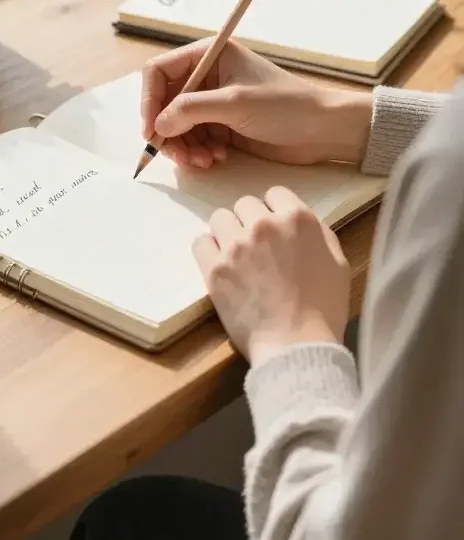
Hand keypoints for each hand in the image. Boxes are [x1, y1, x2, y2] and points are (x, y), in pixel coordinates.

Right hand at [141, 39, 371, 168]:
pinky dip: (196, 152)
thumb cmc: (285, 106)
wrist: (321, 130)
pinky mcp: (220, 125)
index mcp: (208, 55)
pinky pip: (192, 139)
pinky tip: (214, 159)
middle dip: (167, 131)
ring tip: (203, 161)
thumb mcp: (235, 103)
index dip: (149, 101)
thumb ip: (192, 110)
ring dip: (182, 146)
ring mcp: (212, 102)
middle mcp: (206, 76)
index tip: (151, 131)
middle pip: (163, 103)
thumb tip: (158, 124)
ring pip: (175, 125)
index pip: (159, 72)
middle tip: (179, 155)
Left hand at [194, 187, 350, 366]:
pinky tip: (221, 265)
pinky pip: (200, 242)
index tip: (276, 229)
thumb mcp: (338, 262)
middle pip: (246, 204)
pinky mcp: (214, 268)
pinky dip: (208, 251)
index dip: (275, 210)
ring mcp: (236, 245)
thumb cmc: (324, 309)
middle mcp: (264, 224)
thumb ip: (318, 233)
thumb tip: (298, 222)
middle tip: (258, 247)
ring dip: (228, 232)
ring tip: (237, 255)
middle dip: (251, 221)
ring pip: (220, 218)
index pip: (275, 193)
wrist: (296, 346)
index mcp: (297, 218)